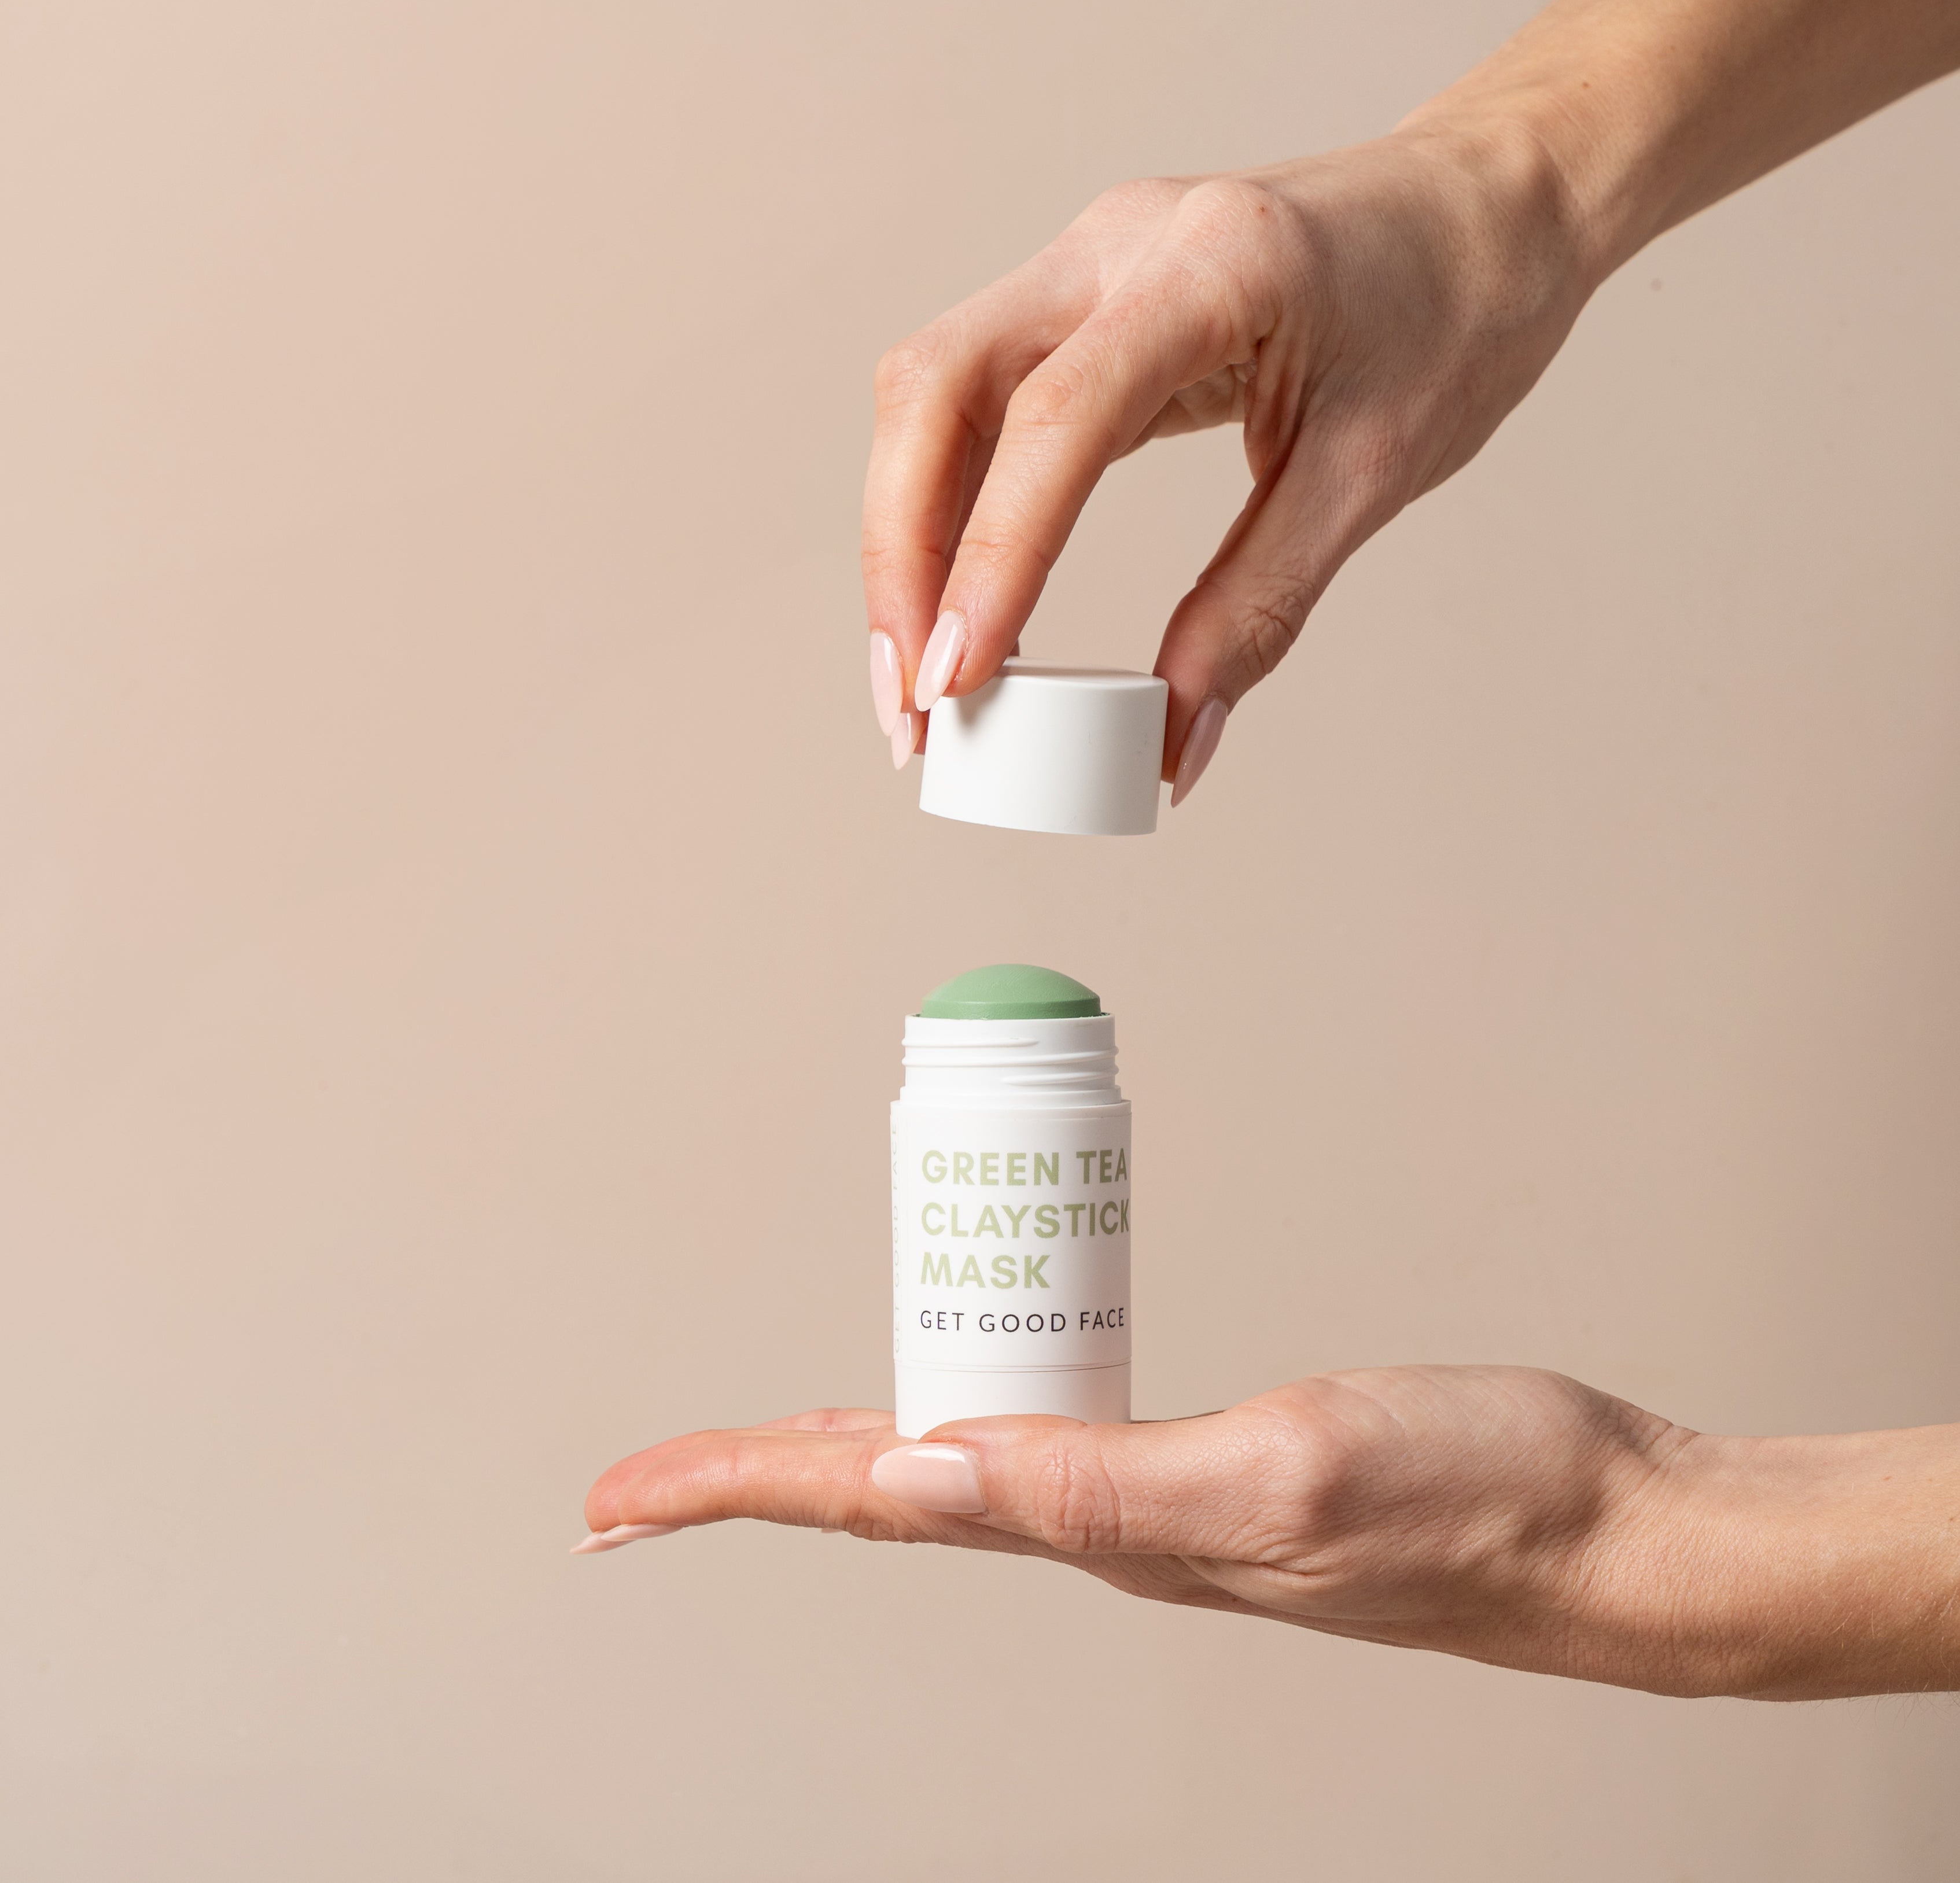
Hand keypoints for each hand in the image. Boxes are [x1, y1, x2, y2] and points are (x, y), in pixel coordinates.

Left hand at [577, 1368, 1959, 1699]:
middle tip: (658, 1476)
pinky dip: (972, 1398)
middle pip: (890, 1488)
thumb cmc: (1475, 1503)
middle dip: (759, 1478)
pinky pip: (1048, 1428)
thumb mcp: (1288, 1469)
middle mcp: (1108, 1518)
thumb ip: (1110, 1480)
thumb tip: (935, 1470)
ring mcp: (1159, 1493)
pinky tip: (970, 1391)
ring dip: (850, 1448)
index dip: (734, 1485)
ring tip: (767, 1442)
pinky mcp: (1213, 1457)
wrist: (1603, 1526)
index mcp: (1102, 1523)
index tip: (616, 1502)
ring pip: (959, 1464)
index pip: (874, 1496)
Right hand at [862, 118, 1601, 794]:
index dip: (991, 556)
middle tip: (913, 705)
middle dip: (903, 555)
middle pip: (938, 387)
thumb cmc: (1458, 311)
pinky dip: (957, 506)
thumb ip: (1261, 605)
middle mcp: (1119, 242)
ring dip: (912, 538)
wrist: (1491, 206)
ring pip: (937, 394)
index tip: (958, 682)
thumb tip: (1172, 745)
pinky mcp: (1084, 297)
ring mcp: (1088, 260)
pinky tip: (971, 602)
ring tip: (925, 679)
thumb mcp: (1375, 472)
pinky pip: (981, 401)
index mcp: (1214, 263)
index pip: (1055, 413)